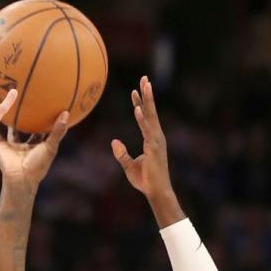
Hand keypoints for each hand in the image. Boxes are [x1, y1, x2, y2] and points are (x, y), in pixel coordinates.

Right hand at [0, 111, 71, 189]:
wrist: (19, 178)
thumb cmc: (37, 164)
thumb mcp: (50, 147)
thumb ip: (58, 131)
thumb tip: (66, 113)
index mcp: (40, 146)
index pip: (45, 132)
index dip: (48, 122)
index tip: (51, 108)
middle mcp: (27, 146)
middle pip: (30, 130)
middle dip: (30, 120)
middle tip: (31, 105)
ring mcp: (15, 147)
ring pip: (14, 132)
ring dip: (12, 123)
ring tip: (12, 108)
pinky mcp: (3, 148)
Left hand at [111, 76, 179, 221]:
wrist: (155, 192)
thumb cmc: (145, 180)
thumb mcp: (129, 166)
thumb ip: (121, 153)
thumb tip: (114, 141)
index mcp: (152, 139)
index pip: (145, 117)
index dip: (140, 103)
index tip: (134, 91)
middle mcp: (156, 136)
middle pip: (151, 111)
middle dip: (147, 94)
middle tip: (144, 78)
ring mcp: (157, 140)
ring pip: (151, 116)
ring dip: (147, 100)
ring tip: (144, 85)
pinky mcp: (154, 147)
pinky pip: (147, 130)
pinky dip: (142, 119)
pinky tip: (138, 109)